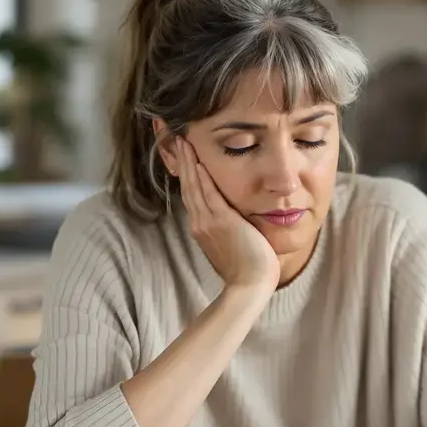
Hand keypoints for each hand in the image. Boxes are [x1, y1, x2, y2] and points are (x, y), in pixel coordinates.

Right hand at [175, 137, 278, 290]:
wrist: (249, 285)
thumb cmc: (247, 269)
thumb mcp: (231, 245)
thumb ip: (227, 229)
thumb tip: (232, 220)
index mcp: (202, 228)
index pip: (192, 196)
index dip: (186, 175)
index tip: (185, 157)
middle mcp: (200, 223)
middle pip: (188, 187)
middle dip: (183, 163)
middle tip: (178, 141)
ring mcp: (209, 222)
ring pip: (195, 186)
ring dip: (188, 163)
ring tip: (184, 143)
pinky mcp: (222, 221)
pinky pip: (209, 193)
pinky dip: (202, 177)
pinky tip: (198, 161)